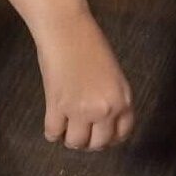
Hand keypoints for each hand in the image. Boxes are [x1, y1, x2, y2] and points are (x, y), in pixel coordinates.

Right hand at [33, 9, 134, 150]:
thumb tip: (105, 122)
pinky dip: (52, 131)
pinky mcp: (57, 107)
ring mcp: (81, 110)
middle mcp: (105, 109)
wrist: (69, 31)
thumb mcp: (114, 75)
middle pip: (98, 144)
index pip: (122, 134)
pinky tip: (54, 120)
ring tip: (67, 125)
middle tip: (81, 130)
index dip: (110, 137)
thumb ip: (113, 99)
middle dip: (89, 141)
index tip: (101, 134)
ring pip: (75, 143)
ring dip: (70, 137)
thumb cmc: (92, 46)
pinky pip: (53, 133)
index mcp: (123, 99)